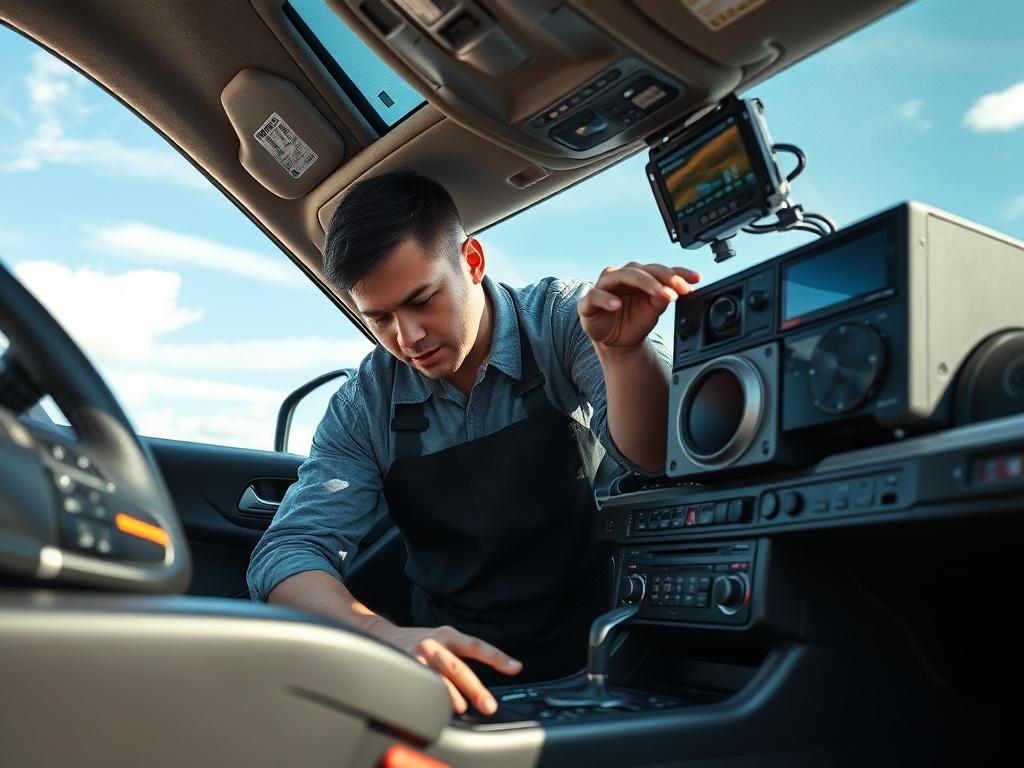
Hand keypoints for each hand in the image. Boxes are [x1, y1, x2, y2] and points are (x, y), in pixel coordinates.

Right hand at [377, 624, 521, 714]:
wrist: (382, 635)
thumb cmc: (418, 641)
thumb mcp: (442, 639)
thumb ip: (459, 656)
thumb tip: (480, 684)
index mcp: (448, 635)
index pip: (477, 645)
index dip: (497, 656)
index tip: (515, 667)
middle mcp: (434, 644)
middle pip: (458, 667)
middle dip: (475, 688)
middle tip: (489, 705)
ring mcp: (417, 658)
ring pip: (438, 679)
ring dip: (451, 696)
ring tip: (462, 707)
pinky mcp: (403, 669)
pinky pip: (419, 688)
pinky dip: (430, 699)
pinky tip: (436, 707)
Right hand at [579, 262, 699, 350]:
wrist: (619, 343)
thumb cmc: (635, 321)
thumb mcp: (654, 310)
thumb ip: (663, 297)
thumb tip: (675, 288)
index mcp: (639, 276)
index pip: (659, 269)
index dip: (677, 273)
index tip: (694, 279)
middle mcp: (621, 276)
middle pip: (640, 270)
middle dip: (661, 278)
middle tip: (677, 290)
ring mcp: (604, 287)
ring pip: (619, 276)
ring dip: (640, 282)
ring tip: (657, 292)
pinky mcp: (588, 302)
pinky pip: (596, 295)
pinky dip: (606, 299)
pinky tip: (617, 304)